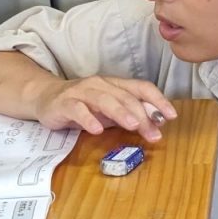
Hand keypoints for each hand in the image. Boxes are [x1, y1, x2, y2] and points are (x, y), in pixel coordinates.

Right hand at [34, 76, 176, 141]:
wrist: (45, 98)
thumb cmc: (81, 105)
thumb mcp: (108, 111)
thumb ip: (129, 114)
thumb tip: (156, 122)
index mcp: (114, 84)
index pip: (141, 88)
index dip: (158, 100)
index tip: (172, 116)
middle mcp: (100, 84)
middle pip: (125, 97)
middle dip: (142, 115)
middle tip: (154, 133)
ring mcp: (81, 92)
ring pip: (104, 99)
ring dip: (121, 112)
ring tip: (133, 125)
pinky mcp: (65, 103)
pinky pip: (78, 109)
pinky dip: (88, 118)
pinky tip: (96, 130)